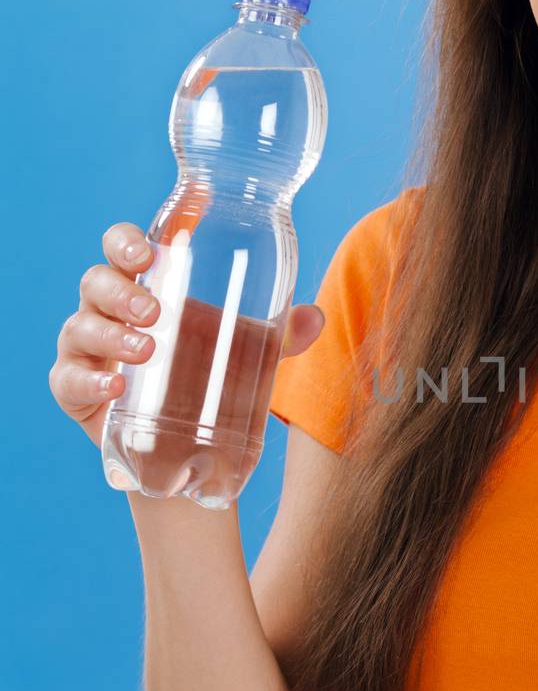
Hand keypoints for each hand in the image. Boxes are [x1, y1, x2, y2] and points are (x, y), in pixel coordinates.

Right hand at [50, 221, 325, 450]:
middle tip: (155, 311)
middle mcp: (108, 310)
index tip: (148, 250)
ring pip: (81, 326)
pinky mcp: (73, 390)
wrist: (184, 450)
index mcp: (144, 285)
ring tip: (148, 350)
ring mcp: (86, 349)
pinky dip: (88, 381)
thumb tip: (315, 317)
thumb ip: (280, 336)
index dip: (127, 241)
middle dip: (122, 291)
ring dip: (111, 334)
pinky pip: (68, 380)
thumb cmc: (207, 377)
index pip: (124, 248)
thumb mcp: (246, 353)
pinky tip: (114, 387)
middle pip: (97, 282)